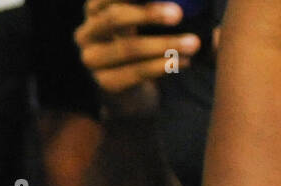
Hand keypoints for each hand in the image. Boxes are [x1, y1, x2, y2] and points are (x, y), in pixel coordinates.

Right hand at [76, 1, 201, 114]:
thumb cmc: (141, 34)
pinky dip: (162, 67)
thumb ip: (153, 3)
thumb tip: (182, 2)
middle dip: (148, 14)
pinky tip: (182, 61)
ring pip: (127, 49)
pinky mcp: (104, 83)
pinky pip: (135, 73)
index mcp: (96, 7)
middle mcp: (87, 32)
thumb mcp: (142, 12)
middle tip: (178, 14)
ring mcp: (92, 59)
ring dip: (164, 45)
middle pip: (114, 18)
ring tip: (193, 44)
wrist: (128, 81)